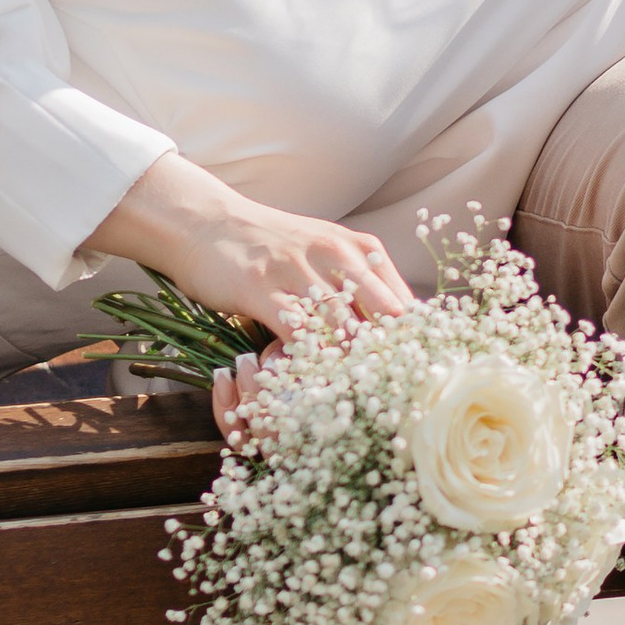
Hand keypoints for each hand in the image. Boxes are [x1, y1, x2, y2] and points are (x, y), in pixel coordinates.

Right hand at [89, 153, 413, 431]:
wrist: (208, 223)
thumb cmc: (274, 246)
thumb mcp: (327, 254)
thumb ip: (360, 286)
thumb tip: (400, 331)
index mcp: (360, 249)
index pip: (402, 303)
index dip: (412, 344)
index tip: (415, 378)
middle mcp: (336, 255)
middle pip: (382, 316)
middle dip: (389, 358)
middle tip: (392, 396)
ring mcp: (298, 270)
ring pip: (342, 328)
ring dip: (349, 368)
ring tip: (356, 400)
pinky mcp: (261, 288)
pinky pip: (295, 334)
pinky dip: (306, 363)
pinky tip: (308, 384)